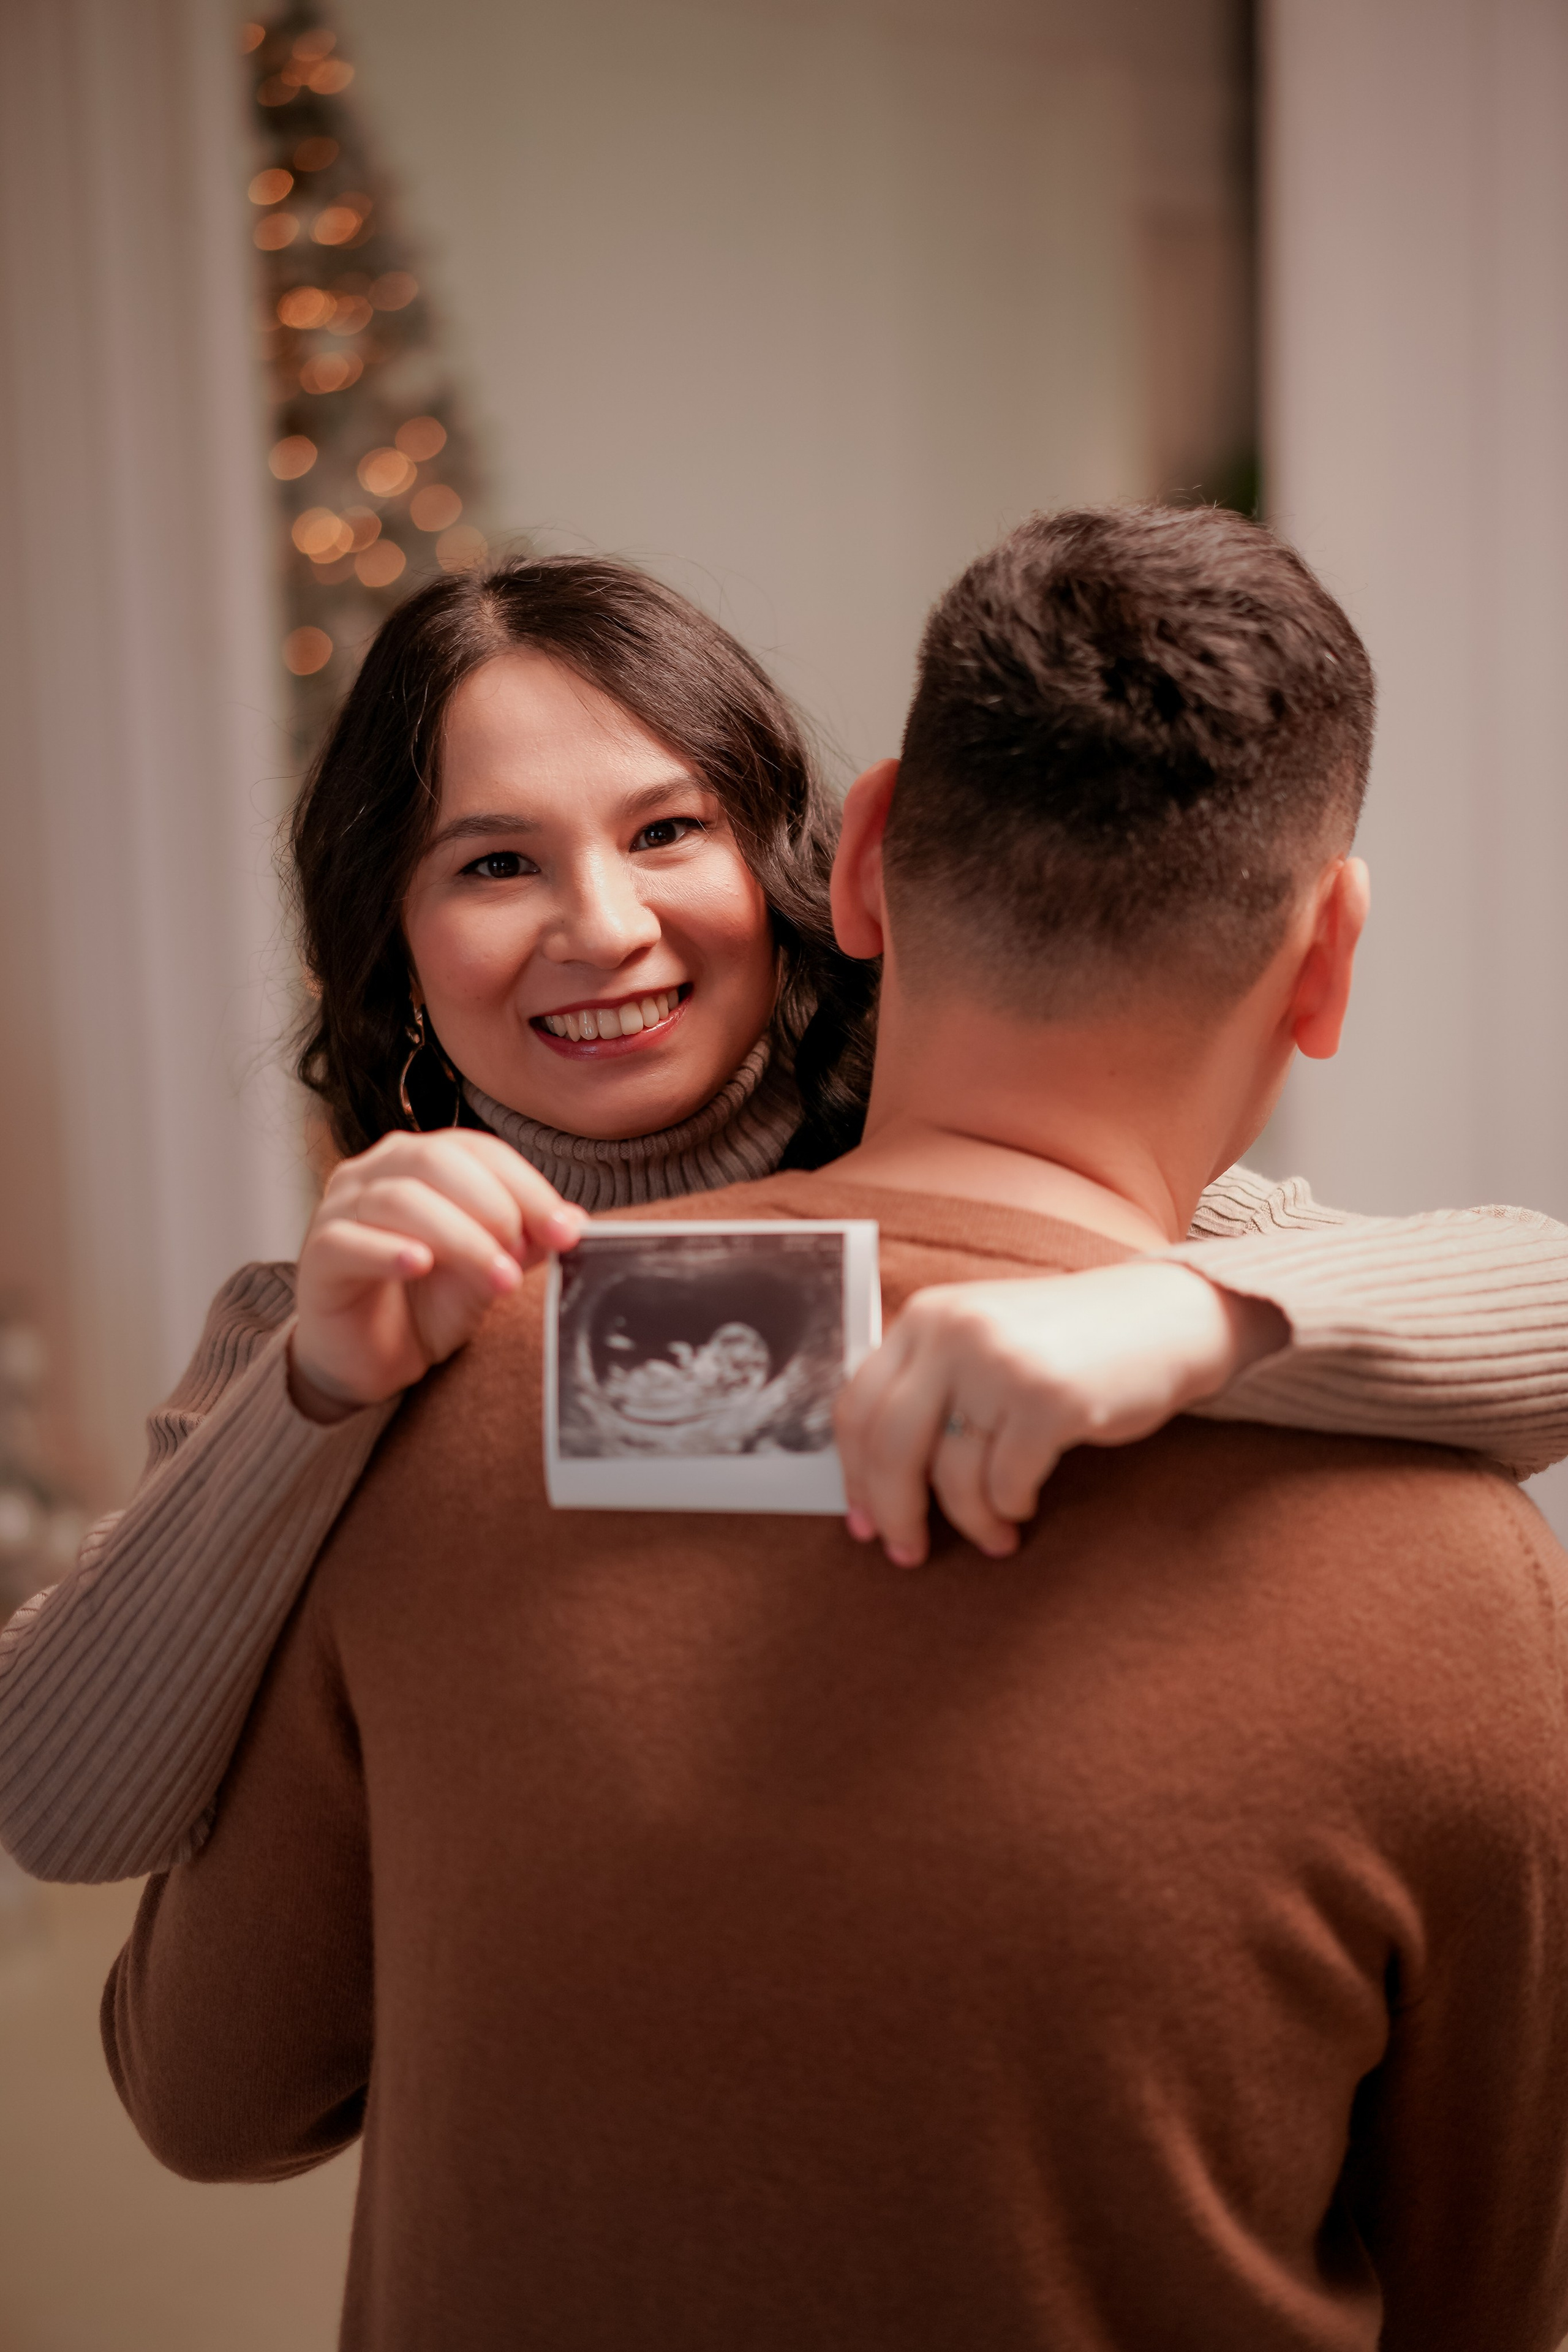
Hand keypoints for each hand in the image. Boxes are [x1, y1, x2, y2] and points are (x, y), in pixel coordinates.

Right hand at [289, 1131, 587, 1422]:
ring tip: (498, 1277)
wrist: (368, 1359)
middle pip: (437, 1162)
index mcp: (421, 1161)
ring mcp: (339, 1208)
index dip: (528, 1186)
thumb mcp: (486, 1270)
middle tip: (522, 1256)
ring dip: (460, 1237)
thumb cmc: (425, 1303)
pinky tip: (421, 1265)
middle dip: (494, 1207)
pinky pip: (350, 1240)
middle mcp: (376, 1172)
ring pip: (400, 1199)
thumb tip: (574, 1222)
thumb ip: (524, 1242)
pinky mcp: (317, 1255)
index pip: (479, 1151)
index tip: (567, 1231)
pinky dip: (390, 1250)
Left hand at [834, 1262, 1286, 1566]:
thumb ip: (928, 1386)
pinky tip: (1026, 1504)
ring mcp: (1001, 1363)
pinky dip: (1011, 1507)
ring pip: (951, 1475)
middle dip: (895, 1514)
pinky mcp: (1049, 1399)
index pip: (857, 1407)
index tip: (863, 1522)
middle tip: (907, 1553)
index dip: (853, 1476)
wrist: (1168, 1317)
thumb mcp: (983, 1342)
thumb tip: (872, 1483)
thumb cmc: (1070, 1345)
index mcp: (927, 1316)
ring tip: (994, 1536)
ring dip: (970, 1522)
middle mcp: (955, 1331)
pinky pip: (1005, 1484)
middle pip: (889, 1448)